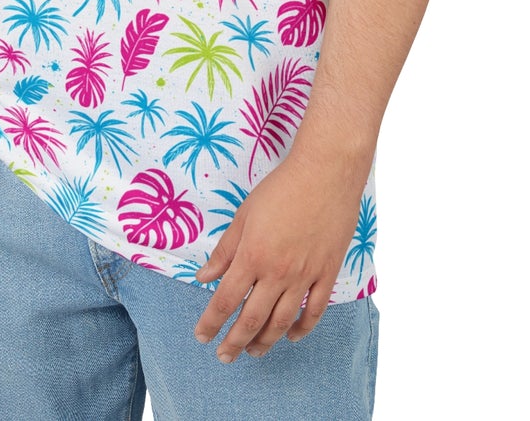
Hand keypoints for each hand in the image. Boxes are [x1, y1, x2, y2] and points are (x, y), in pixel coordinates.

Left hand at [191, 145, 368, 360]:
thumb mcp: (244, 214)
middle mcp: (277, 272)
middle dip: (234, 342)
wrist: (325, 173)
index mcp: (252, 256)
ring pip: (282, 322)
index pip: (225, 300)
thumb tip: (203, 276)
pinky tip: (290, 336)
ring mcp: (305, 275)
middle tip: (224, 356)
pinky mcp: (327, 273)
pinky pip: (314, 311)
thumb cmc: (280, 188)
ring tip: (253, 352)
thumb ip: (224, 250)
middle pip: (252, 319)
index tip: (202, 337)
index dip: (211, 323)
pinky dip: (301, 328)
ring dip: (265, 342)